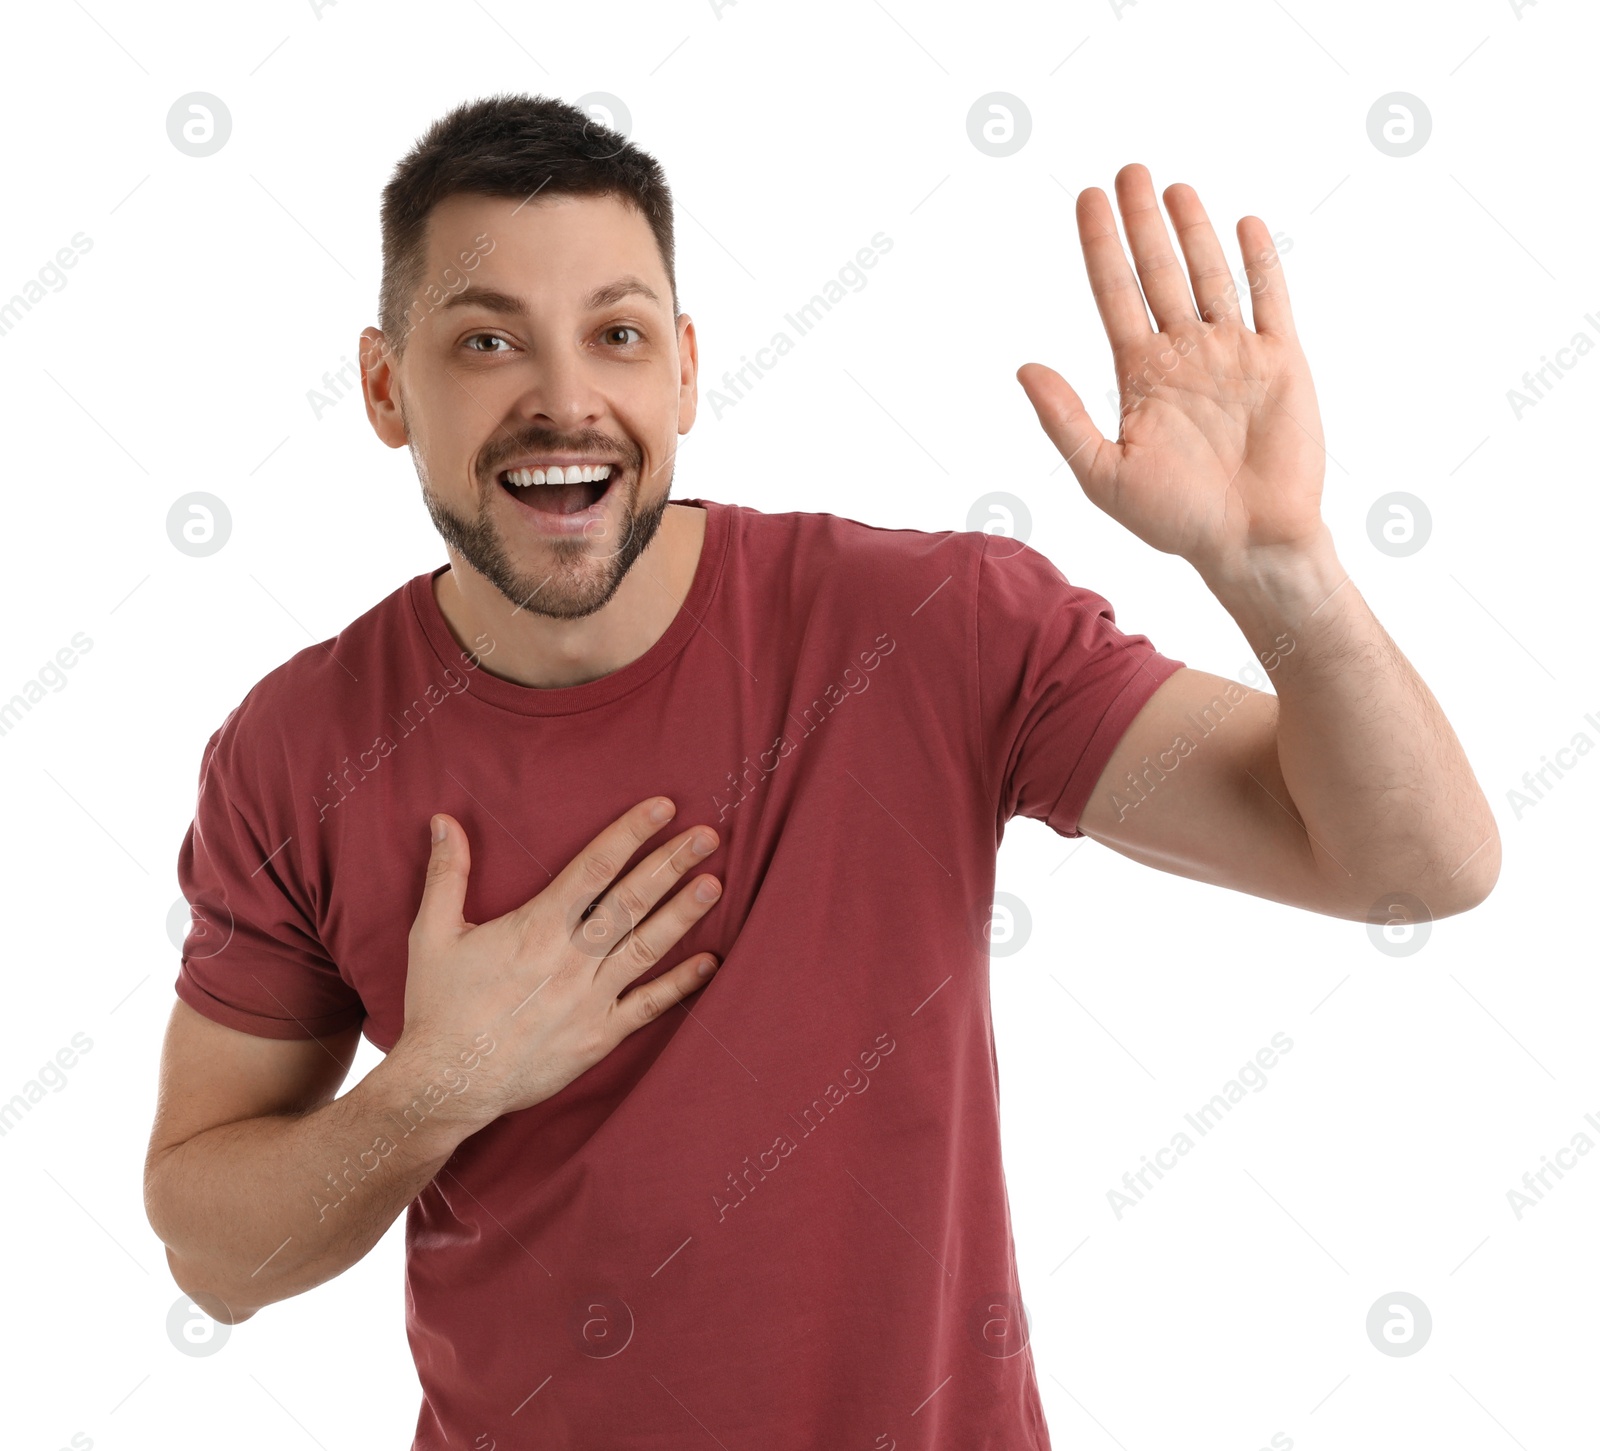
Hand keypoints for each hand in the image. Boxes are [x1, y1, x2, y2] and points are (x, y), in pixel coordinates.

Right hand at [394, 796, 723, 1127]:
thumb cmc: (439, 1008)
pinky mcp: (599, 1036)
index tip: (662, 807)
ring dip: (684, 914)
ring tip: (714, 884)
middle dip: (671, 864)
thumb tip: (442, 820)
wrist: (447, 1084)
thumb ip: (447, 874)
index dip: (630, 834)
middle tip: (707, 835)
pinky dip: (680, 984)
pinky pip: (648, 1006)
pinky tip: (710, 962)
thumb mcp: (431, 934)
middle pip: (631, 901)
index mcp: (536, 928)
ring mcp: (589, 999)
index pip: (594, 868)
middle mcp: (571, 959)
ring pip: (647, 947)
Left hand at [1016, 162, 1328, 582]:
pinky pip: (1269, 300)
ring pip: (1209, 276)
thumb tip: (1024, 368)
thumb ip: (1065, 420)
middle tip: (1128, 170)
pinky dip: (1259, 261)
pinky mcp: (1280, 362)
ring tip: (1175, 187)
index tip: (1086, 198)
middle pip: (1158, 272)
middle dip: (1142, 222)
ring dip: (1192, 231)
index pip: (1114, 294)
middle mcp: (1184, 355)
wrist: (1249, 542)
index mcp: (1140, 376)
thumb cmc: (1175, 520)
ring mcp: (1233, 354)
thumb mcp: (1104, 475)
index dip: (1100, 246)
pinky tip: (1242, 224)